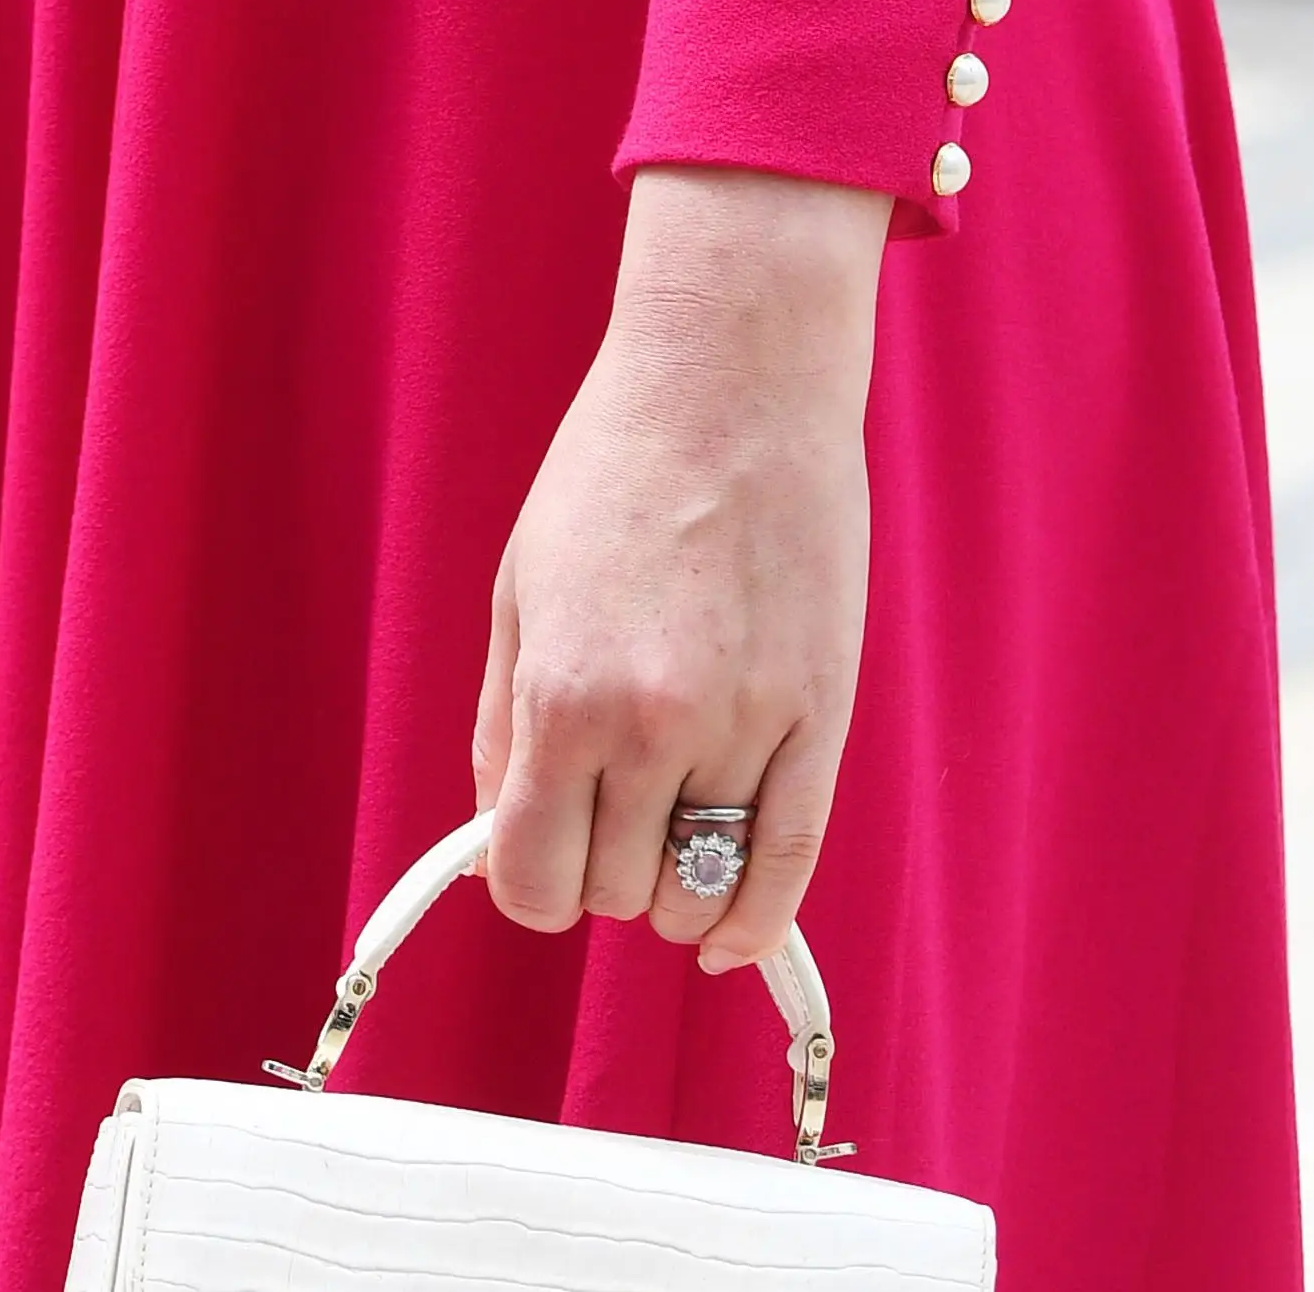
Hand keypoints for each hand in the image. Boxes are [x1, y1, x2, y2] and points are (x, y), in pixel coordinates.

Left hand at [472, 163, 885, 974]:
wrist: (733, 378)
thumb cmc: (612, 472)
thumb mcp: (519, 590)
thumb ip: (500, 729)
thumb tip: (492, 851)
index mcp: (562, 692)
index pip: (532, 880)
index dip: (528, 882)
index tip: (538, 853)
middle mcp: (652, 725)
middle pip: (615, 892)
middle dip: (600, 868)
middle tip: (606, 808)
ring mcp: (745, 725)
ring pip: (698, 890)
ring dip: (674, 885)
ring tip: (667, 830)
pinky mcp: (821, 715)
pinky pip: (789, 864)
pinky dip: (756, 923)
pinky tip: (728, 935)